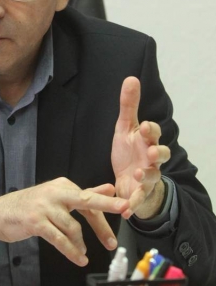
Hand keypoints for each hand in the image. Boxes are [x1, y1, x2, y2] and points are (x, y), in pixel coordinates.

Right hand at [0, 177, 129, 265]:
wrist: (0, 214)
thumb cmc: (31, 206)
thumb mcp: (58, 197)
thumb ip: (84, 194)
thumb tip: (109, 188)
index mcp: (62, 185)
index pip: (89, 198)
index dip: (108, 210)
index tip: (126, 212)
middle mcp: (55, 192)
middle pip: (86, 200)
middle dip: (107, 207)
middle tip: (126, 209)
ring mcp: (44, 206)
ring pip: (73, 227)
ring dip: (81, 244)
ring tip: (83, 253)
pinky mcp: (36, 221)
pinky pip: (59, 239)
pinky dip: (71, 251)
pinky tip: (78, 258)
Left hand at [112, 77, 170, 217]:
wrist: (128, 178)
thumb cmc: (129, 150)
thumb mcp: (126, 127)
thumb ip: (129, 105)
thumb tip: (131, 78)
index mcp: (147, 141)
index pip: (154, 133)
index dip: (151, 130)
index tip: (145, 126)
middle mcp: (151, 158)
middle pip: (161, 155)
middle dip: (158, 152)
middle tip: (152, 151)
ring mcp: (147, 177)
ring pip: (152, 176)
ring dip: (147, 176)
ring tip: (138, 174)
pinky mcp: (139, 194)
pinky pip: (137, 200)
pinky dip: (132, 205)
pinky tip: (125, 210)